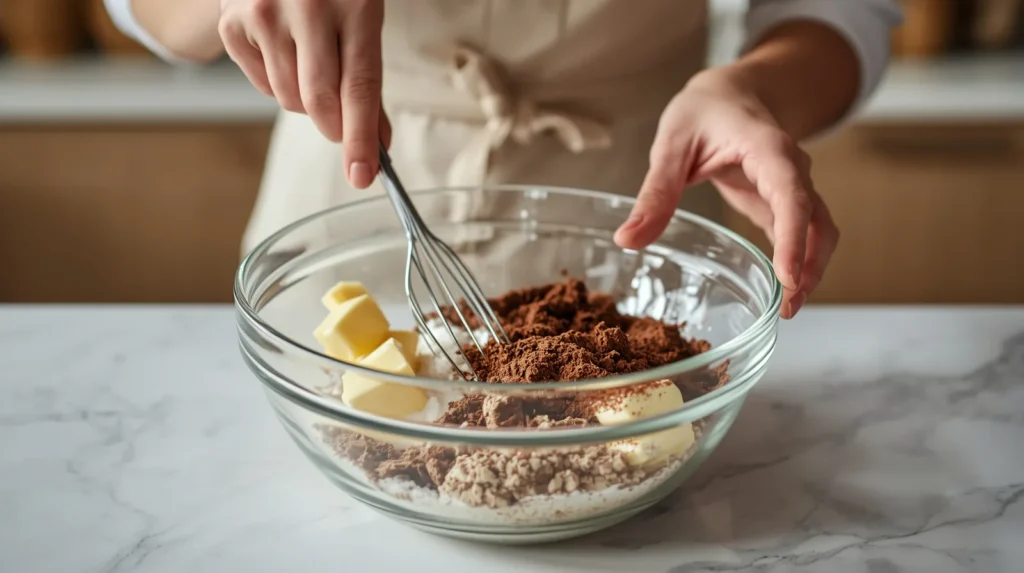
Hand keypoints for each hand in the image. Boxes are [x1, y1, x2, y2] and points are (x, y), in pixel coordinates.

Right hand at [218, 0, 389, 187]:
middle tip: (341, 128)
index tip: (363, 176)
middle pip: (319, 100)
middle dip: (334, 128)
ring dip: (305, 102)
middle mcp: (307, 7)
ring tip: (311, 65)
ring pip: (288, 98)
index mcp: (355, 4)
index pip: (359, 87)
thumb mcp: (362, 16)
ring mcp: (263, 13)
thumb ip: (367, 79)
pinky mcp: (232, 22)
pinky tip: (284, 52)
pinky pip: (261, 85)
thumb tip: (377, 142)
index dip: (362, 138)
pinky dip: (277, 84)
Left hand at [614, 68, 838, 318]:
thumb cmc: (704, 111)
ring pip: (818, 229)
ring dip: (810, 268)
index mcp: (768, 148)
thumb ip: (654, 193)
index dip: (792, 237)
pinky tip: (784, 291)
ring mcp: (792, 187)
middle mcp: (791, 169)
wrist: (732, 91)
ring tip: (788, 308)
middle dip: (809, 264)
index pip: (790, 194)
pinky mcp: (783, 203)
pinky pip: (803, 234)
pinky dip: (799, 262)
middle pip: (816, 219)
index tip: (788, 276)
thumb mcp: (671, 144)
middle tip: (787, 308)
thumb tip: (627, 240)